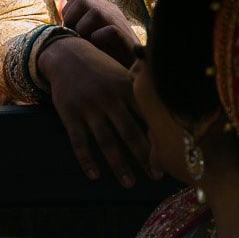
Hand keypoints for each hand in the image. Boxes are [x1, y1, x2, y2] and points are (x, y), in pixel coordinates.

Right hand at [38, 35, 159, 185]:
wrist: (66, 54)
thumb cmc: (101, 68)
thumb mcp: (123, 73)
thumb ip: (141, 91)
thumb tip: (168, 112)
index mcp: (126, 87)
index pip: (147, 116)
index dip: (160, 137)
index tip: (172, 157)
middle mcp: (109, 97)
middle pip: (130, 133)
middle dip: (145, 157)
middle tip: (156, 176)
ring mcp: (88, 107)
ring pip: (106, 141)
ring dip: (119, 165)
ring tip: (129, 183)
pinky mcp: (69, 113)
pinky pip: (79, 141)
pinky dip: (86, 160)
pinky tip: (94, 175)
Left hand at [62, 0, 141, 68]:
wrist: (129, 68)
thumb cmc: (103, 53)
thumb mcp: (88, 36)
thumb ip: (76, 28)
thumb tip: (55, 28)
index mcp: (101, 7)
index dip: (69, 13)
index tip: (70, 30)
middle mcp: (110, 10)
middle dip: (72, 19)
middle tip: (75, 36)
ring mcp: (119, 21)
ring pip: (95, 12)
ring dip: (83, 29)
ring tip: (86, 42)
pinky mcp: (125, 37)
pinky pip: (109, 31)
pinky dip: (99, 39)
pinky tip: (99, 48)